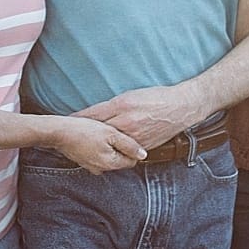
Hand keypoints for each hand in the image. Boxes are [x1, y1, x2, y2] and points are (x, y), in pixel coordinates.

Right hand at [50, 116, 145, 172]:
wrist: (59, 132)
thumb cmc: (85, 130)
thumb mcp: (111, 133)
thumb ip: (129, 145)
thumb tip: (143, 155)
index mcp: (111, 163)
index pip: (131, 161)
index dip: (132, 147)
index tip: (125, 135)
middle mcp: (102, 169)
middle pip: (120, 160)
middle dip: (120, 148)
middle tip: (113, 132)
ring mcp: (91, 167)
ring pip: (109, 157)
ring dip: (109, 147)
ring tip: (102, 133)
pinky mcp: (84, 161)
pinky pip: (98, 156)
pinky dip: (99, 148)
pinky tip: (94, 137)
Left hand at [74, 85, 200, 148]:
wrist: (180, 108)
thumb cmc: (156, 97)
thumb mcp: (131, 95)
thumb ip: (113, 105)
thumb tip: (97, 114)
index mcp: (121, 105)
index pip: (93, 114)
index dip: (79, 119)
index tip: (67, 121)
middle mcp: (125, 122)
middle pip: (98, 130)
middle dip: (85, 133)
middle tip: (70, 135)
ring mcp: (133, 136)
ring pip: (110, 143)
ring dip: (97, 144)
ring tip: (84, 146)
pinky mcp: (141, 146)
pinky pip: (124, 150)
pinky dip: (114, 151)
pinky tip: (106, 154)